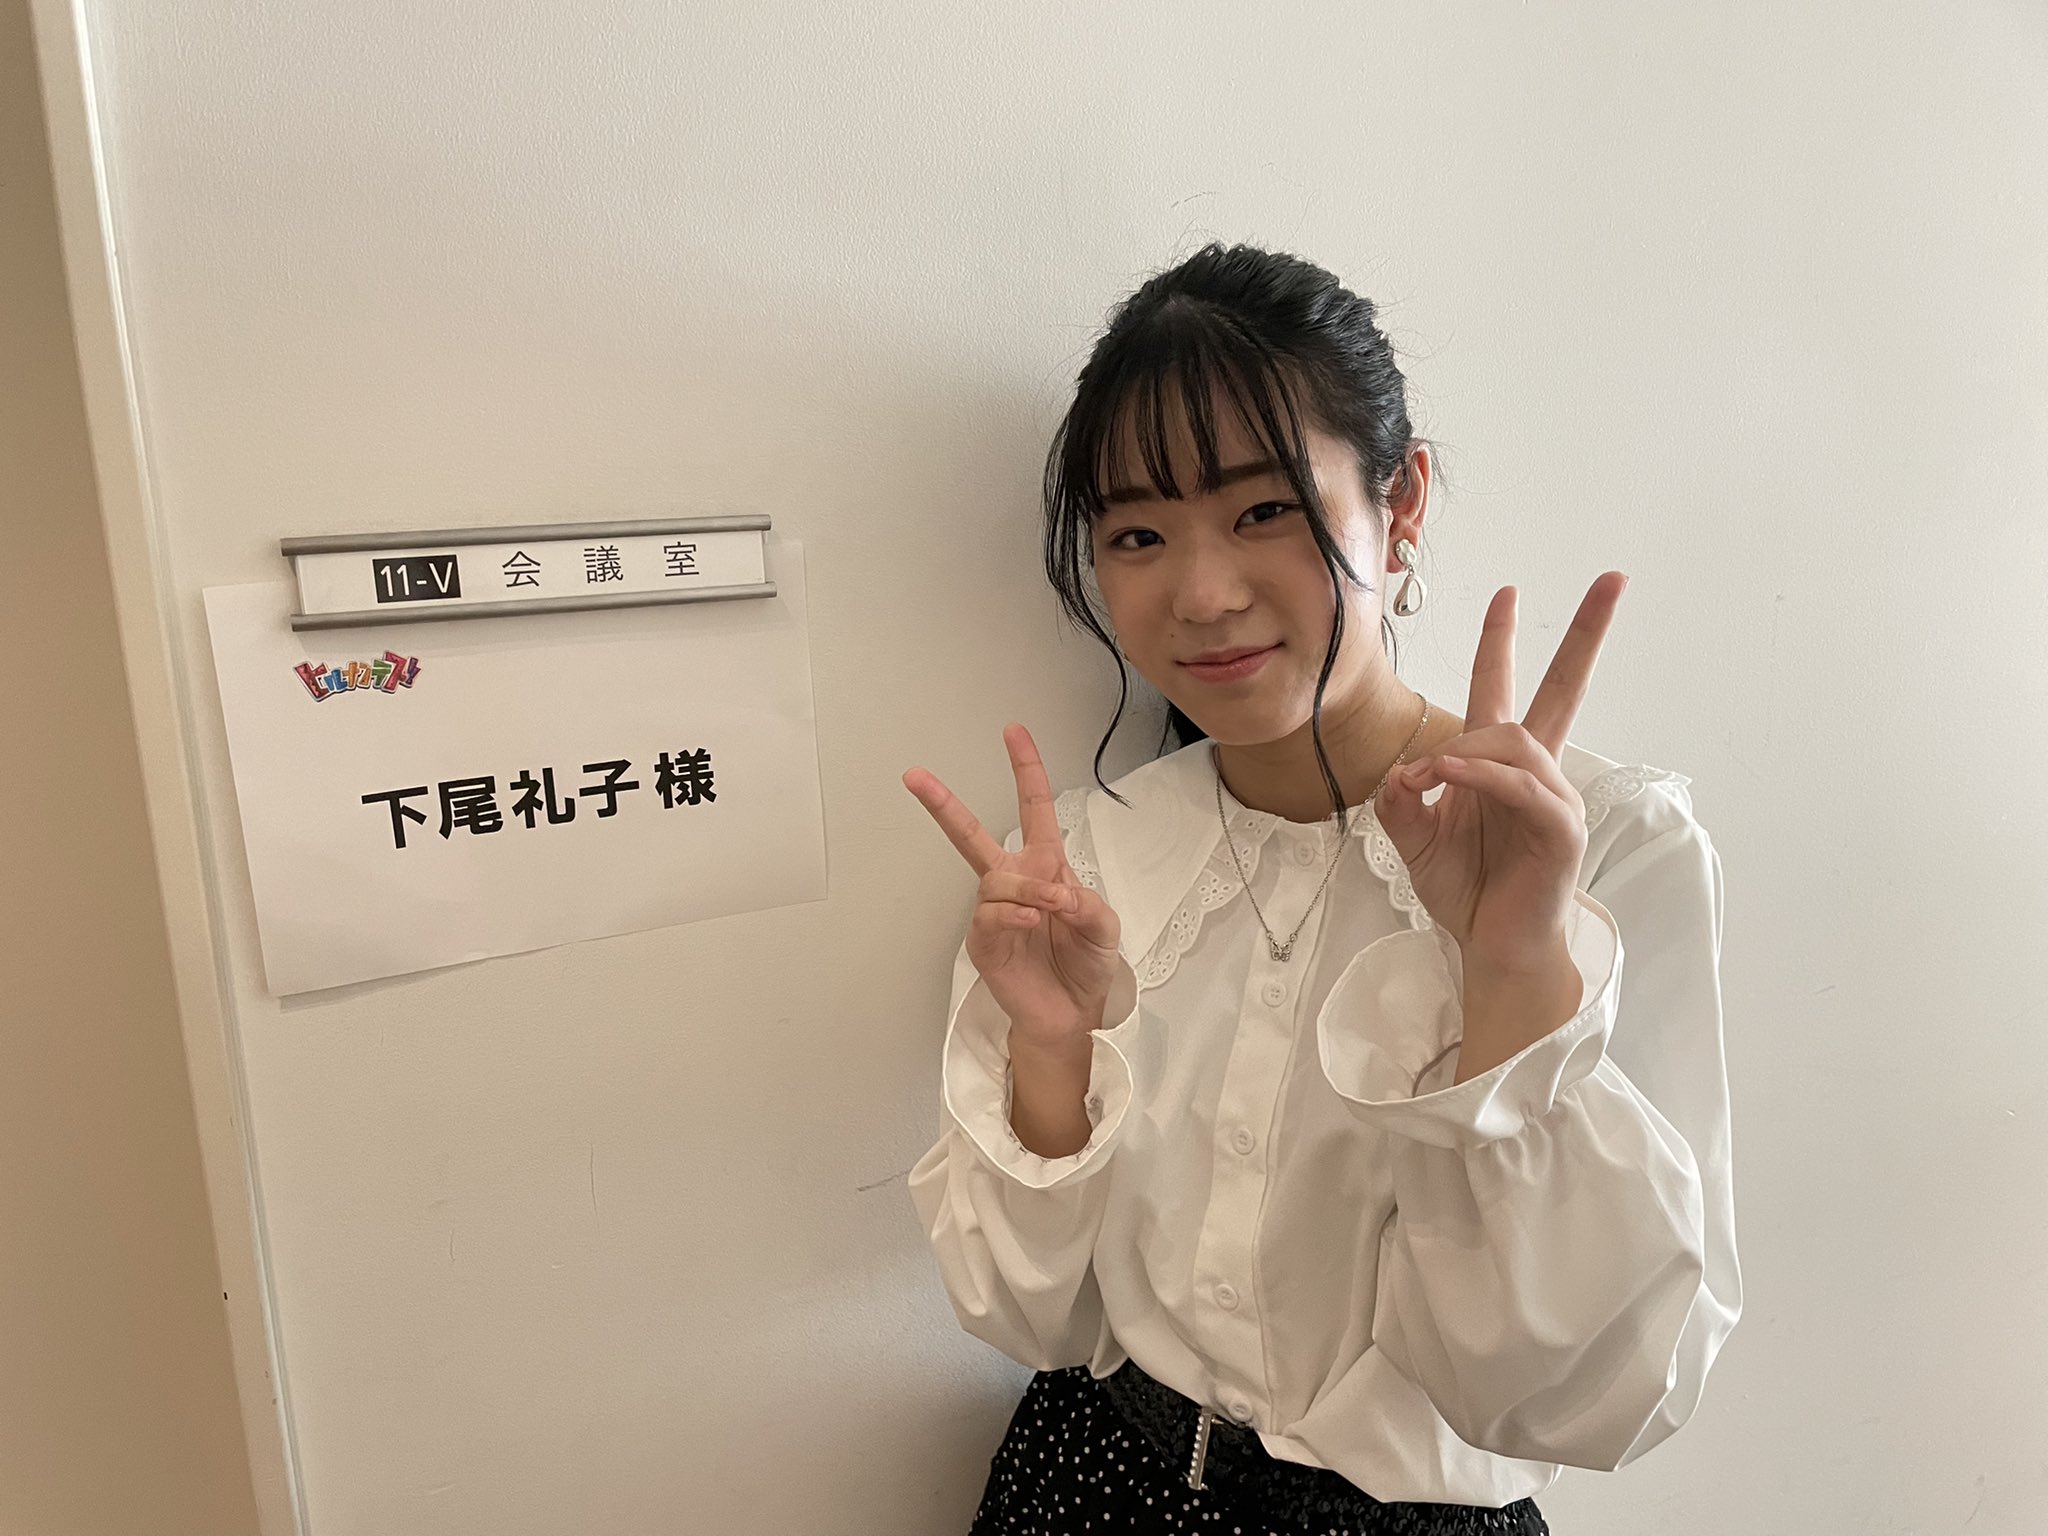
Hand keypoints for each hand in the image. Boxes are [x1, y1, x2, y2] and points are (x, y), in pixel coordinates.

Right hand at [902, 724, 1123, 1057]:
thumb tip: (1057, 892)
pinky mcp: (984, 943)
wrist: (1072, 1014)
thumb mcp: (1105, 927)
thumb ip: (1088, 904)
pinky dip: (1014, 913)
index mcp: (1046, 866)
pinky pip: (990, 915)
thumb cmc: (1085, 964)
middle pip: (971, 835)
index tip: (1013, 732)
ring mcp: (995, 912)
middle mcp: (1014, 882)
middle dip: (943, 804)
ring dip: (1029, 887)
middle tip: (914, 776)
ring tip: (1053, 908)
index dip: (1025, 770)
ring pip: (995, 879)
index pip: (1033, 809)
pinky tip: (1032, 921)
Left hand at [1372, 574, 1626, 979]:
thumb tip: (1398, 773)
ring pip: (1516, 741)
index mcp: (1501, 767)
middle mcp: (1535, 773)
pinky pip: (1522, 787)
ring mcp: (1554, 799)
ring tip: (1429, 778)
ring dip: (1463, 750)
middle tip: (1611, 581)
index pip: (1505, 691)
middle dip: (1587, 634)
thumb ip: (1399, 801)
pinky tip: (1449, 776)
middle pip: (1563, 690)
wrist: (1491, 946)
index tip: (1507, 593)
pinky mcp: (1559, 830)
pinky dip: (1482, 775)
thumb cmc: (1466, 890)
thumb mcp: (1412, 838)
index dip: (1503, 643)